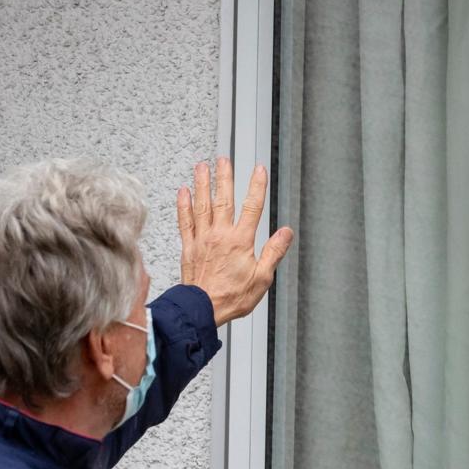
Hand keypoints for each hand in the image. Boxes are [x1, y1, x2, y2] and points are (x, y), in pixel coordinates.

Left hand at [177, 158, 294, 325]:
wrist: (202, 309)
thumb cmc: (232, 297)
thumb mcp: (262, 277)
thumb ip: (273, 252)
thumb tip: (286, 233)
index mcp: (240, 241)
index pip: (252, 207)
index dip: (257, 186)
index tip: (259, 170)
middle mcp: (220, 235)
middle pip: (224, 199)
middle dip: (225, 177)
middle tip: (224, 159)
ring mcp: (202, 239)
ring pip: (203, 205)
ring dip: (203, 184)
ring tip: (202, 166)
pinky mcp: (189, 247)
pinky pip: (185, 221)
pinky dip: (184, 205)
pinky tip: (183, 192)